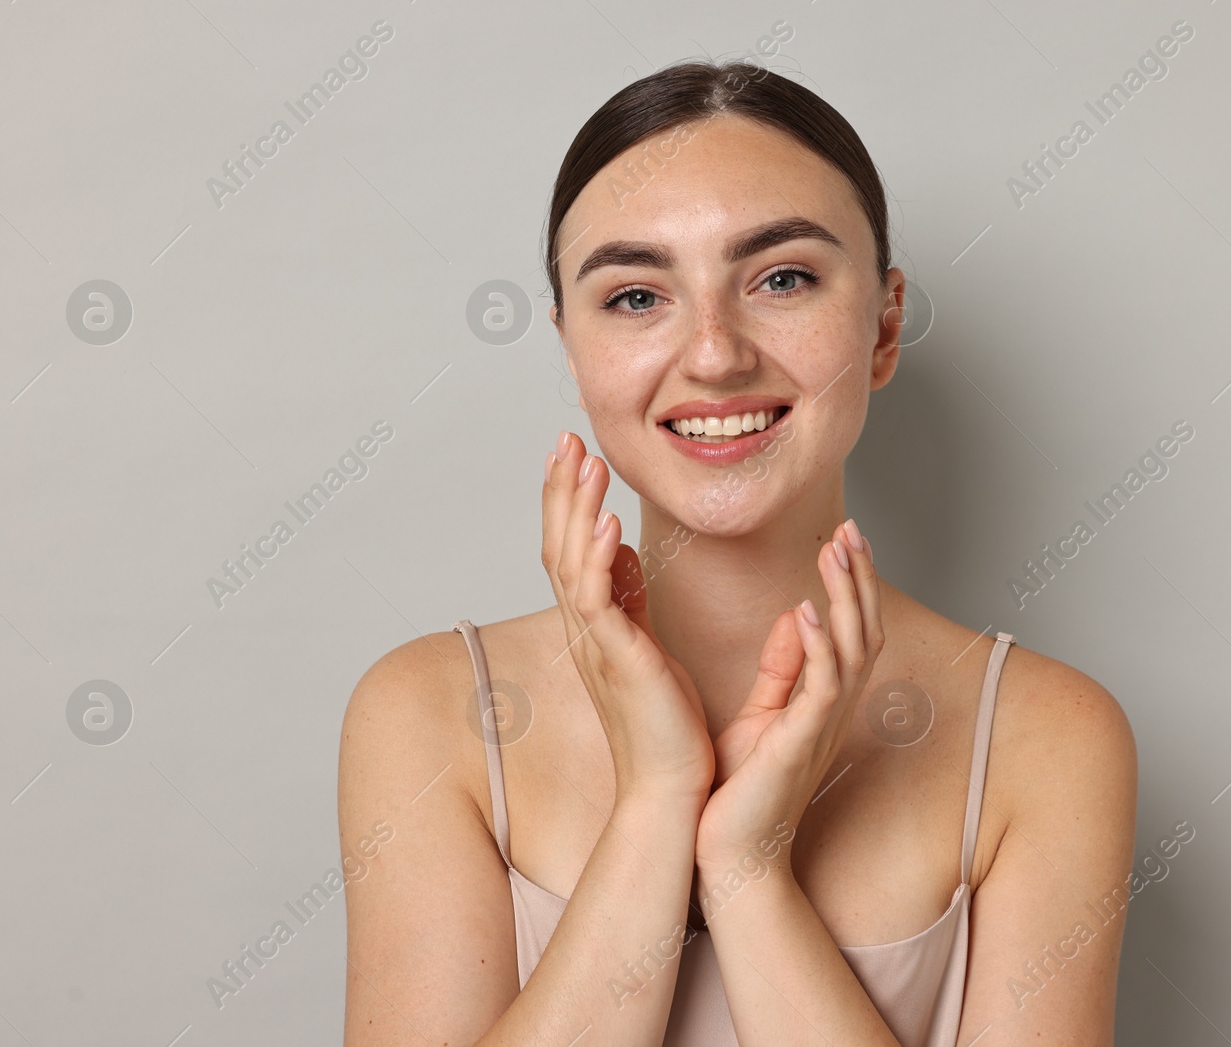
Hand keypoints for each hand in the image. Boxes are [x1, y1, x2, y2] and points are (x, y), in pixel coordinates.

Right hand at [542, 431, 714, 802]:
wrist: (671, 792)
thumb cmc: (667, 729)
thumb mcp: (647, 647)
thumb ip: (630, 600)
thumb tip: (623, 553)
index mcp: (595, 626)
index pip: (571, 550)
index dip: (568, 501)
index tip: (575, 454)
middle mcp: (585, 632)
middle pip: (559, 545)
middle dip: (562, 490)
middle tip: (567, 439)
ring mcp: (595, 646)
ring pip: (571, 563)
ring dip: (576, 508)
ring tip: (586, 460)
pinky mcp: (617, 662)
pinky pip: (597, 602)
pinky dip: (598, 559)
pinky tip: (607, 522)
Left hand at [695, 520, 883, 876]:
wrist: (730, 853)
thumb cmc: (740, 790)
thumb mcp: (763, 714)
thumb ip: (783, 666)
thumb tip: (800, 613)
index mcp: (823, 700)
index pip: (851, 629)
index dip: (852, 582)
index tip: (840, 535)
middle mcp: (832, 710)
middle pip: (865, 630)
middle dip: (859, 576)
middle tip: (850, 526)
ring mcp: (822, 726)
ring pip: (854, 649)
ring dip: (847, 597)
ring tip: (836, 550)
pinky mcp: (801, 743)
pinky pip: (822, 688)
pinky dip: (821, 646)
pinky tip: (810, 609)